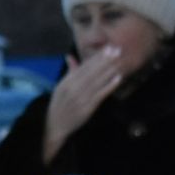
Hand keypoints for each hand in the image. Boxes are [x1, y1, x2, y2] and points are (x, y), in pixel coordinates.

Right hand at [42, 47, 126, 163]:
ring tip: (119, 60)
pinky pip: (100, 94)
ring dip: (109, 70)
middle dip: (105, 60)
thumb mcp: (60, 87)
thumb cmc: (59, 105)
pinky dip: (109, 86)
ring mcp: (81, 98)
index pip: (85, 66)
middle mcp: (74, 88)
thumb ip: (69, 72)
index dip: (97, 57)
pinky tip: (118, 78)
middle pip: (92, 71)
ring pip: (98, 81)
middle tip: (117, 49)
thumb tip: (70, 57)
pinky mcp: (87, 108)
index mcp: (67, 82)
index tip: (108, 48)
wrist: (55, 126)